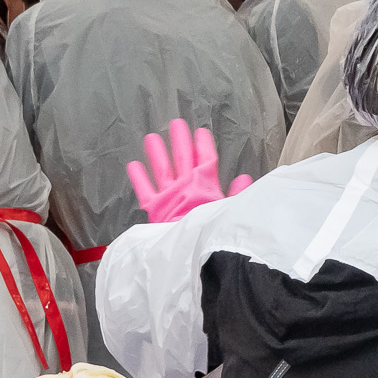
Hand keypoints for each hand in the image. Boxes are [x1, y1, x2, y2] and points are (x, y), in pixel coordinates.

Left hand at [125, 120, 253, 223]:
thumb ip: (237, 195)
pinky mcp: (154, 208)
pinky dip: (138, 178)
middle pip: (183, 157)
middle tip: (176, 123)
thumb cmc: (215, 235)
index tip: (201, 131)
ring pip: (162, 169)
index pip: (206, 159)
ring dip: (157, 153)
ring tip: (151, 138)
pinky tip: (133, 165)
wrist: (193, 253)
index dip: (204, 144)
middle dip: (181, 140)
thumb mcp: (232, 212)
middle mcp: (186, 186)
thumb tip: (244, 178)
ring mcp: (169, 195)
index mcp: (207, 186)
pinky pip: (144, 190)